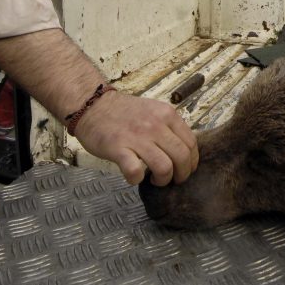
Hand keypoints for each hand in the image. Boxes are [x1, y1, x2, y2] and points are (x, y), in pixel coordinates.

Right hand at [72, 91, 198, 185]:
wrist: (93, 105)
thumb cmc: (123, 112)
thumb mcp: (154, 111)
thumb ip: (168, 127)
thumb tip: (183, 150)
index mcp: (167, 115)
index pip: (191, 143)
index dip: (191, 162)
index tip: (185, 170)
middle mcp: (156, 125)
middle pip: (182, 157)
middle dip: (181, 175)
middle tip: (171, 179)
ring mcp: (137, 136)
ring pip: (164, 167)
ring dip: (162, 180)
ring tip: (154, 180)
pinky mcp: (119, 148)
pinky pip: (135, 171)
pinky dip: (136, 179)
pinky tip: (133, 177)